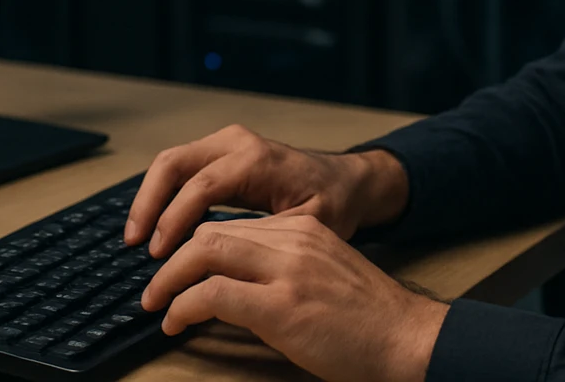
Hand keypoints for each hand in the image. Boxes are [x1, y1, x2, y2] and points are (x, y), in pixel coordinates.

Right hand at [125, 124, 408, 256]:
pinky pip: (180, 169)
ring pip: (170, 163)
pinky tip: (155, 227)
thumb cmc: (332, 204)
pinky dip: (162, 195)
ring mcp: (225, 144)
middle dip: (148, 202)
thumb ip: (266, 240)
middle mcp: (236, 144)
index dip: (174, 219)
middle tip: (133, 243)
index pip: (201, 185)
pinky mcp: (220, 154)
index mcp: (257, 159)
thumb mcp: (309, 226)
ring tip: (137, 238)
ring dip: (149, 198)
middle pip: (174, 163)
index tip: (158, 254)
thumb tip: (224, 263)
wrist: (347, 182)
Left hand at [140, 214, 447, 381]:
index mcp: (304, 228)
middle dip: (172, 258)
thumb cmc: (369, 322)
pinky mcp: (281, 306)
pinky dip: (183, 307)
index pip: (233, 225)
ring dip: (169, 280)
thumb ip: (284, 269)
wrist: (409, 340)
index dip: (196, 249)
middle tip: (155, 287)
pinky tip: (177, 323)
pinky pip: (212, 294)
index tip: (178, 272)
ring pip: (204, 253)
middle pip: (211, 232)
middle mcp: (293, 239)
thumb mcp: (324, 277)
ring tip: (157, 304)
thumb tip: (232, 287)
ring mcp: (287, 270)